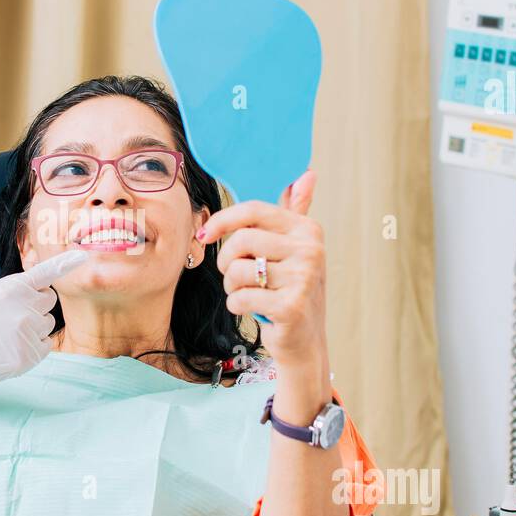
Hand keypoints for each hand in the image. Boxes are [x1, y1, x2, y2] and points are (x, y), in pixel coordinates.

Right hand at [0, 249, 88, 406]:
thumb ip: (11, 289)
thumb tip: (30, 286)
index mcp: (13, 289)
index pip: (45, 272)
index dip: (65, 264)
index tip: (82, 257)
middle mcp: (26, 308)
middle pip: (49, 300)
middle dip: (37, 304)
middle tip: (15, 313)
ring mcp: (30, 332)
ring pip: (48, 322)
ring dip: (35, 326)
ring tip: (9, 333)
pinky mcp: (31, 354)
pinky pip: (46, 344)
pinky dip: (35, 345)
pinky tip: (14, 347)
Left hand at [198, 170, 330, 415]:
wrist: (305, 341)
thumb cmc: (291, 289)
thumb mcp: (296, 249)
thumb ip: (297, 211)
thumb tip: (307, 174)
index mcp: (308, 230)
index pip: (253, 211)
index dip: (222, 220)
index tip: (205, 235)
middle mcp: (310, 251)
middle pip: (241, 241)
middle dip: (226, 261)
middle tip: (233, 276)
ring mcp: (303, 279)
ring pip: (237, 271)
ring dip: (231, 287)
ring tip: (248, 294)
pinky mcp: (291, 307)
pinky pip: (240, 297)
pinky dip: (237, 306)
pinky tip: (253, 310)